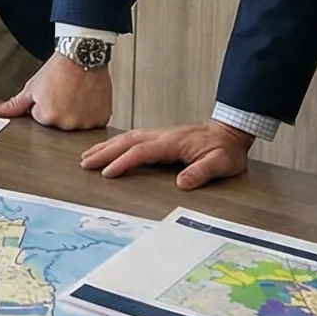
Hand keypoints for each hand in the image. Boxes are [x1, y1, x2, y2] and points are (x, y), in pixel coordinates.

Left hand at [0, 57, 111, 129]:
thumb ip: (15, 104)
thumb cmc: (59, 69)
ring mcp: (86, 122)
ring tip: (77, 94)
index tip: (53, 93)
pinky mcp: (101, 118)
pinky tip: (89, 98)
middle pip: (60, 124)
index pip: (42, 119)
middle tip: (65, 93)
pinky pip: (94, 123)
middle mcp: (67, 123)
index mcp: (47, 117)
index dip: (45, 105)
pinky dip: (93, 113)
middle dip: (61, 111)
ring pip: (78, 124)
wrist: (83, 54)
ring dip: (78, 113)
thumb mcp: (32, 86)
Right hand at [77, 120, 252, 185]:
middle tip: (85, 163)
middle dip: (104, 152)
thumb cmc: (226, 150)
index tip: (107, 173)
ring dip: (107, 146)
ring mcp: (160, 134)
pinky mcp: (161, 137)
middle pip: (127, 141)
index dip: (123, 162)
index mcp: (173, 142)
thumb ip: (201, 172)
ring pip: (127, 138)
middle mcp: (162, 135)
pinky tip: (109, 148)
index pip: (142, 151)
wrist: (231, 132)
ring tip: (88, 156)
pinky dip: (117, 143)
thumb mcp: (221, 163)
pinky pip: (133, 138)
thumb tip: (181, 183)